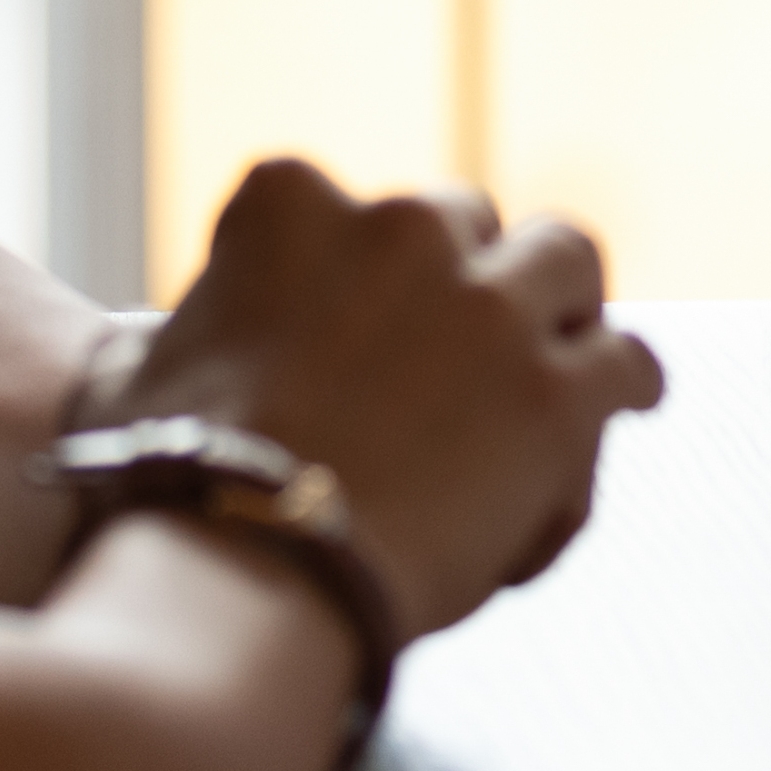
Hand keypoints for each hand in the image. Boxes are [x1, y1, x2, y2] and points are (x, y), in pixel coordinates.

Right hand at [111, 162, 663, 638]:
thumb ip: (196, 327)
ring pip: (565, 259)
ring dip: (562, 300)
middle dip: (466, 272)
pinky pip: (625, 363)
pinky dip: (625, 384)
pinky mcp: (557, 391)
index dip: (351, 265)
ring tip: (567, 342)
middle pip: (463, 220)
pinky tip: (625, 401)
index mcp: (289, 206)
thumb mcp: (145, 368)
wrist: (241, 568)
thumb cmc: (172, 489)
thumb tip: (170, 355)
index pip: (333, 202)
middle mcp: (400, 229)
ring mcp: (488, 306)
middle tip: (466, 335)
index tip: (354, 313)